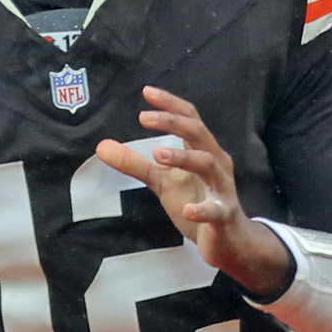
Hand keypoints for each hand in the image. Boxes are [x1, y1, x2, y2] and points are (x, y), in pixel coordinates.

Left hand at [96, 87, 292, 299]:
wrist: (229, 240)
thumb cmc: (199, 201)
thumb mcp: (163, 182)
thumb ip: (135, 164)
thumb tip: (101, 146)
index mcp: (203, 151)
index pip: (190, 119)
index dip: (170, 104)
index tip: (147, 92)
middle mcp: (216, 163)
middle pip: (199, 133)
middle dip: (173, 122)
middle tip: (143, 117)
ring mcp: (222, 188)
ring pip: (208, 164)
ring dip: (184, 157)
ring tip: (157, 154)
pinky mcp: (224, 215)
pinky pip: (215, 210)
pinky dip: (203, 209)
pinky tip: (189, 211)